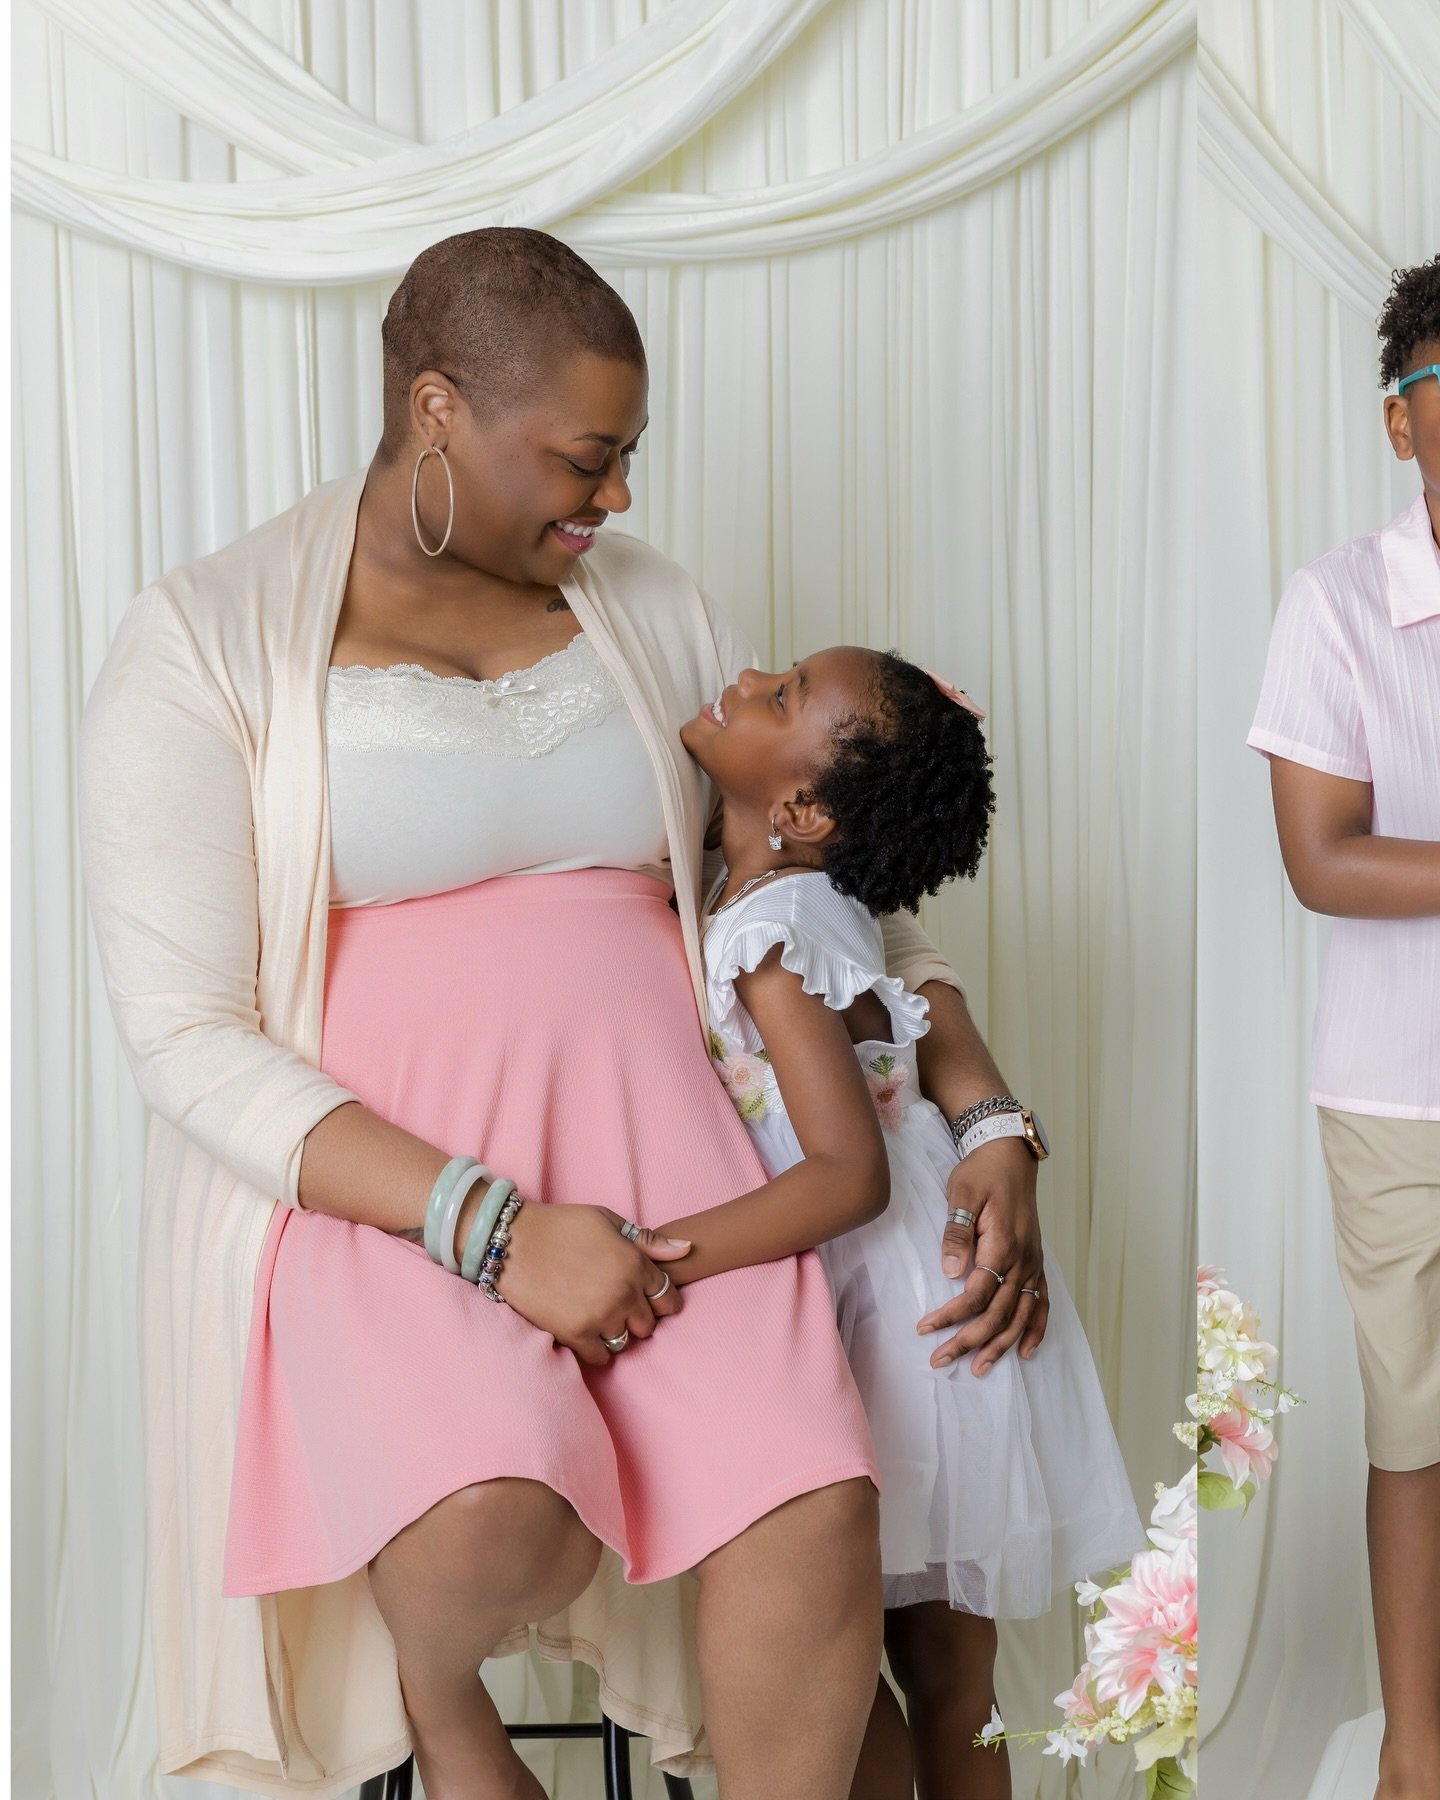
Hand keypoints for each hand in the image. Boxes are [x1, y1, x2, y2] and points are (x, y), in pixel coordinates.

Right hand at [496, 1203, 688, 1366]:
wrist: (512, 1242)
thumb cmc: (561, 1226)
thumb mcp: (607, 1221)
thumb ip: (648, 1241)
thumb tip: (687, 1249)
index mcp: (634, 1263)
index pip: (668, 1298)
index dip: (659, 1299)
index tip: (645, 1297)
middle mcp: (623, 1293)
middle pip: (648, 1324)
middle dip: (636, 1316)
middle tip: (615, 1303)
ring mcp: (600, 1316)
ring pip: (625, 1341)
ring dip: (615, 1331)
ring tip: (596, 1315)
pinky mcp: (575, 1334)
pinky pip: (600, 1356)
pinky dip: (594, 1347)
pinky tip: (583, 1328)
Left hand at [917, 1137, 1048, 1375]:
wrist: (1010, 1154)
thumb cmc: (982, 1172)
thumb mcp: (961, 1193)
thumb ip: (956, 1232)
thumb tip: (950, 1271)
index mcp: (1002, 1245)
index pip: (976, 1294)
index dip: (951, 1316)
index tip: (925, 1328)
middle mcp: (1022, 1261)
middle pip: (997, 1314)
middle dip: (969, 1341)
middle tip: (940, 1360)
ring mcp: (1032, 1265)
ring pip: (1020, 1316)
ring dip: (1000, 1346)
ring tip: (979, 1369)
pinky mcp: (1036, 1263)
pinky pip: (1042, 1304)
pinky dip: (1036, 1330)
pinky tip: (1027, 1351)